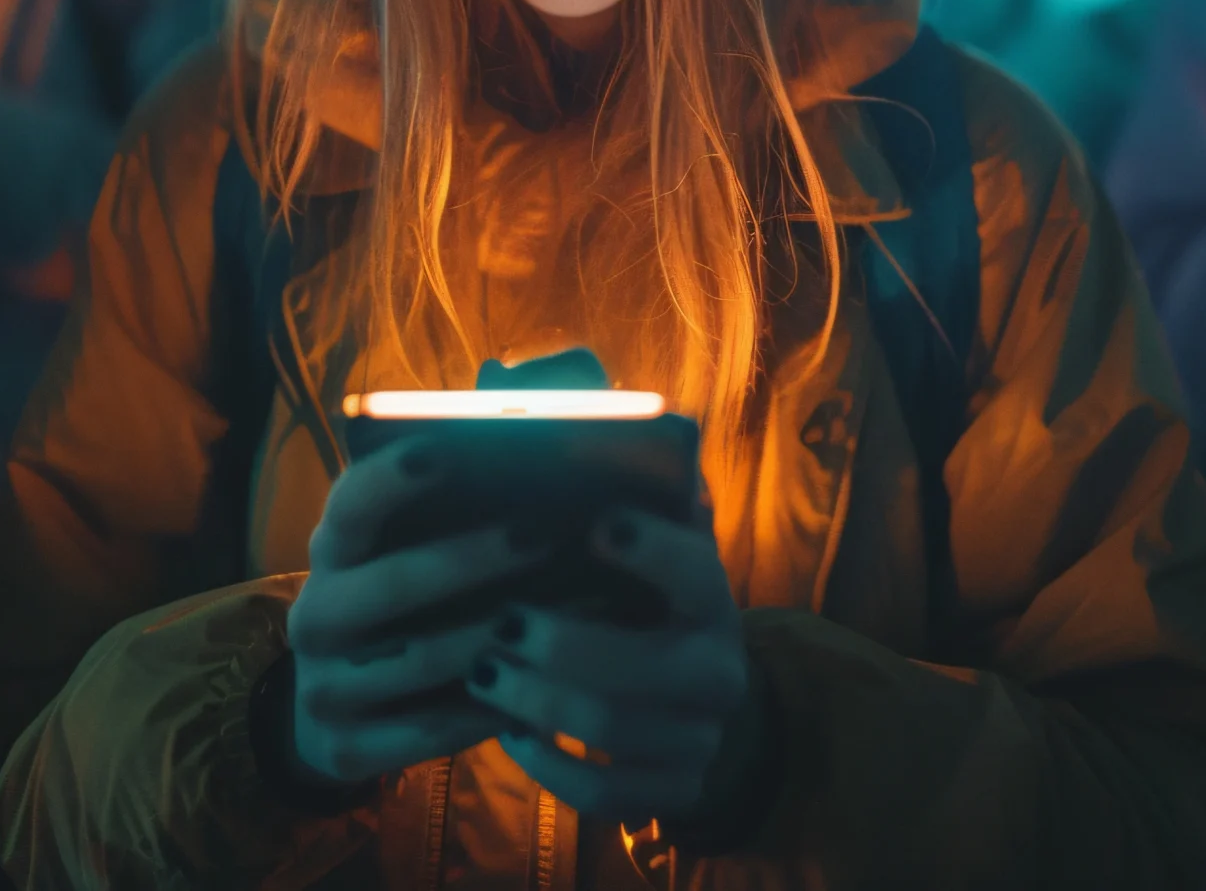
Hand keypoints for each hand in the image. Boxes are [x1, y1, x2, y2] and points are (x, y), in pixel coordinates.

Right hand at [285, 438, 542, 784]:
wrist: (345, 711)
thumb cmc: (412, 598)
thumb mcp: (421, 539)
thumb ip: (472, 464)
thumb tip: (535, 392)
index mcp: (334, 548)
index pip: (351, 504)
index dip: (391, 477)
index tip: (446, 448)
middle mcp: (316, 613)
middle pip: (390, 583)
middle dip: (471, 557)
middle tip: (545, 533)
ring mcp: (325, 685)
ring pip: (421, 660)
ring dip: (501, 635)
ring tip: (575, 610)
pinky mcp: (347, 748)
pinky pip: (433, 728)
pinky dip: (493, 705)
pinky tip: (547, 681)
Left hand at [467, 504, 756, 824]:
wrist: (698, 703)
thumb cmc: (646, 606)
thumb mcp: (650, 555)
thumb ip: (629, 498)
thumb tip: (580, 411)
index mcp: (714, 601)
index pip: (698, 572)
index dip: (652, 550)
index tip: (596, 524)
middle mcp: (721, 673)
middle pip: (645, 667)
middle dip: (564, 645)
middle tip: (502, 622)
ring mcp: (700, 740)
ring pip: (613, 730)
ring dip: (539, 699)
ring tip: (485, 672)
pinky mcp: (673, 793)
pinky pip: (604, 794)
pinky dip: (548, 765)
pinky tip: (510, 731)